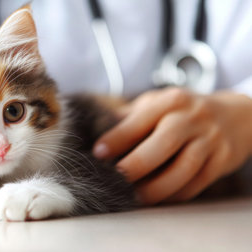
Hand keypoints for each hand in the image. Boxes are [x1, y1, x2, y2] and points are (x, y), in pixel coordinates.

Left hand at [93, 88, 251, 204]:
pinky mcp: (222, 160)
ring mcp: (210, 139)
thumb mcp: (159, 102)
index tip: (98, 153)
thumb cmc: (184, 111)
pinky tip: (159, 198)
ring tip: (135, 196)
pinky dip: (176, 194)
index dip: (117, 138)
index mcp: (170, 101)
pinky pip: (197, 183)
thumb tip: (97, 130)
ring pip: (183, 169)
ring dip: (156, 187)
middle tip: (116, 178)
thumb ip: (132, 115)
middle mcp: (192, 118)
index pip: (139, 120)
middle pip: (163, 144)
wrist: (237, 116)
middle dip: (136, 165)